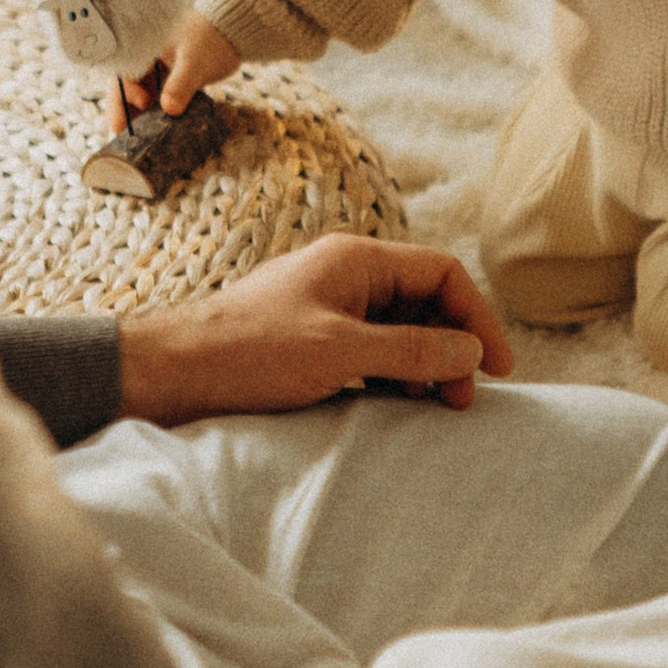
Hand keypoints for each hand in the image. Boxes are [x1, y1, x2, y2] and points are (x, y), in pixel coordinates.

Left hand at [114, 233, 513, 424]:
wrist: (170, 374)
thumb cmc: (247, 353)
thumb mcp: (339, 353)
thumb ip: (411, 351)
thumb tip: (472, 354)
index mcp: (356, 260)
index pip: (443, 274)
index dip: (478, 319)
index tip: (497, 369)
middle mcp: (346, 276)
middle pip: (425, 303)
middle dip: (452, 349)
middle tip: (462, 401)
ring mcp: (327, 307)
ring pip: (399, 331)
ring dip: (424, 367)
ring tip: (433, 408)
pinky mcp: (310, 341)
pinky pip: (370, 353)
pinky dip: (392, 377)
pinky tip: (394, 407)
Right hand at [115, 6, 242, 129]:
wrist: (231, 34)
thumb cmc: (211, 40)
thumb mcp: (194, 62)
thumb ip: (181, 83)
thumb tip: (169, 108)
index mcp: (141, 48)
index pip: (120, 74)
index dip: (120, 98)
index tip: (127, 119)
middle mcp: (142, 60)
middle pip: (124, 89)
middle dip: (123, 113)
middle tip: (123, 137)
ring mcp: (153, 71)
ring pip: (137, 97)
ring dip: (137, 117)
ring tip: (137, 141)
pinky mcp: (165, 82)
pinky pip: (153, 101)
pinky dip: (152, 116)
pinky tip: (154, 132)